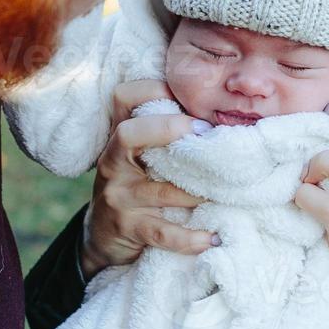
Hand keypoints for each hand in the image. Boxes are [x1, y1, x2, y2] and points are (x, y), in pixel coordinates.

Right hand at [80, 79, 216, 279]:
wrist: (101, 237)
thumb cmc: (134, 188)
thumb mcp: (139, 157)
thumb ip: (164, 137)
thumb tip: (220, 120)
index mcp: (119, 138)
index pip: (123, 97)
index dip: (153, 89)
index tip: (187, 98)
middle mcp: (113, 162)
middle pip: (128, 133)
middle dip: (168, 129)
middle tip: (207, 134)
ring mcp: (118, 196)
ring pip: (160, 189)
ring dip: (198, 191)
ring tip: (228, 191)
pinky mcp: (127, 227)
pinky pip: (162, 232)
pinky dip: (190, 238)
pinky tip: (213, 238)